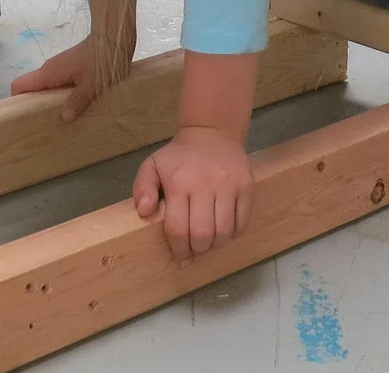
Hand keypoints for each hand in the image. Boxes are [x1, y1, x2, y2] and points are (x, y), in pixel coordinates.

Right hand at [10, 0, 136, 119]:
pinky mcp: (70, 67)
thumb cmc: (102, 59)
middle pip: (32, 90)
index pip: (19, 85)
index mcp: (49, 73)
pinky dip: (62, 96)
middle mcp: (50, 69)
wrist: (114, 35)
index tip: (25, 118)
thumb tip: (64, 118)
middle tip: (47, 124)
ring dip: (51, 102)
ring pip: (47, 88)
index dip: (17, 101)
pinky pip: (59, 84)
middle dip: (36, 107)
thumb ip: (78, 101)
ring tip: (64, 119)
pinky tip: (76, 106)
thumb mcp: (93, 84)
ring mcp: (60, 67)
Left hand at [132, 125, 253, 262]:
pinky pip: (242, 221)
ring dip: (216, 244)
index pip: (178, 228)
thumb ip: (142, 188)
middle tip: (195, 250)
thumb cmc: (179, 155)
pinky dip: (234, 233)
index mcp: (179, 183)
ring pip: (224, 231)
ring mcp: (228, 186)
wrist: (212, 131)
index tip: (180, 258)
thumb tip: (144, 212)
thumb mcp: (152, 165)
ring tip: (210, 240)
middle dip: (198, 249)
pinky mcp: (246, 186)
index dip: (178, 249)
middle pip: (202, 234)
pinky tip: (225, 228)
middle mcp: (205, 185)